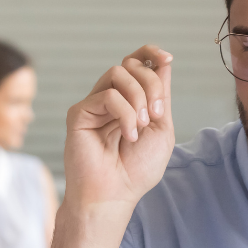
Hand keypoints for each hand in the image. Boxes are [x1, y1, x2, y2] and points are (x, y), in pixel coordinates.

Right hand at [63, 45, 174, 211]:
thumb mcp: (161, 129)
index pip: (137, 63)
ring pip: (118, 73)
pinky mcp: (79, 112)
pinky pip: (108, 95)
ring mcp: (94, 104)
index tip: (167, 59)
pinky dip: (125, 113)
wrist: (115, 194)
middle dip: (151, 84)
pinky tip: (128, 135)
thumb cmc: (137, 169)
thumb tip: (163, 63)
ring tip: (141, 126)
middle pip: (131, 65)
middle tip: (156, 114)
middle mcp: (111, 99)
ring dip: (139, 97)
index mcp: (131, 101)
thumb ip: (161, 97)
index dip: (151, 53)